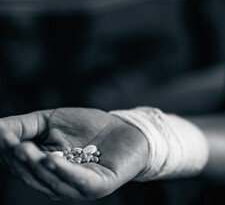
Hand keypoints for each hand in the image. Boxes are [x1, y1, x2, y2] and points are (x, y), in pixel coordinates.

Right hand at [0, 108, 147, 200]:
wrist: (127, 129)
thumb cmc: (89, 127)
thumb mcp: (51, 122)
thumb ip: (24, 126)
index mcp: (45, 169)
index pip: (20, 163)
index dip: (8, 149)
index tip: (0, 133)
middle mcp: (58, 182)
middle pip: (33, 173)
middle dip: (19, 158)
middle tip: (10, 141)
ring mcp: (78, 187)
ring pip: (52, 179)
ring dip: (36, 164)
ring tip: (24, 148)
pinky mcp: (99, 185)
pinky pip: (78, 181)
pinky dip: (64, 171)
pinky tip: (51, 159)